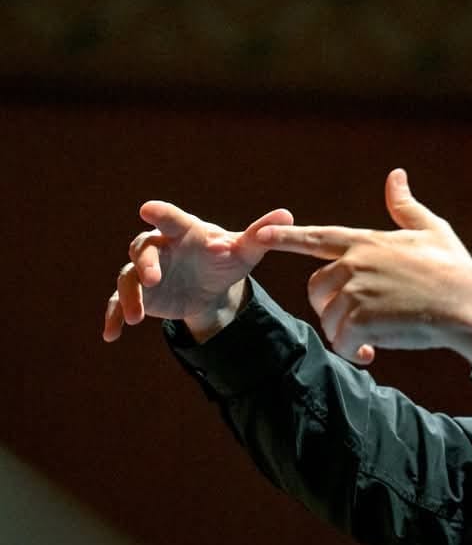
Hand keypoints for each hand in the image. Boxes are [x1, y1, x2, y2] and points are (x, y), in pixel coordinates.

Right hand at [103, 202, 293, 342]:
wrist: (212, 285)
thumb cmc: (226, 258)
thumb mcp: (245, 250)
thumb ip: (261, 233)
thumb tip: (287, 215)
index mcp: (184, 231)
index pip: (171, 219)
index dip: (160, 213)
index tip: (147, 209)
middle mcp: (160, 247)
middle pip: (143, 248)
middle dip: (145, 263)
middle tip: (152, 279)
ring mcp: (145, 270)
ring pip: (128, 278)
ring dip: (130, 296)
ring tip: (136, 318)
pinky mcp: (139, 293)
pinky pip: (119, 302)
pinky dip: (114, 316)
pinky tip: (111, 335)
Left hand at [256, 169, 471, 372]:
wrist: (468, 303)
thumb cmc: (454, 269)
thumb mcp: (432, 230)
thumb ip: (405, 207)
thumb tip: (396, 175)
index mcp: (367, 241)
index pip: (316, 238)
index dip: (286, 237)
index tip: (260, 235)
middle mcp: (355, 262)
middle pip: (318, 289)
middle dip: (332, 307)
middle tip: (363, 320)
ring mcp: (356, 290)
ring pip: (330, 319)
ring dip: (349, 334)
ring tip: (377, 336)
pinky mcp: (360, 319)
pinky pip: (342, 342)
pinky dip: (355, 353)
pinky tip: (374, 353)